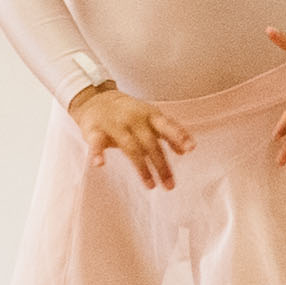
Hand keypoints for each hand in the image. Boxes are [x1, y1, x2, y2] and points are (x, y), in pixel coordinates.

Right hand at [68, 81, 183, 188]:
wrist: (96, 99)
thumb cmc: (129, 112)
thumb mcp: (151, 117)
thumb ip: (169, 131)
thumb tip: (186, 151)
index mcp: (149, 114)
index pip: (165, 125)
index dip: (178, 136)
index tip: (190, 148)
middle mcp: (133, 118)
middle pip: (150, 143)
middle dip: (161, 165)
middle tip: (169, 185)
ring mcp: (114, 124)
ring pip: (129, 147)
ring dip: (142, 168)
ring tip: (151, 185)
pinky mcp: (95, 130)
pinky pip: (96, 143)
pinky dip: (97, 153)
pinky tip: (100, 164)